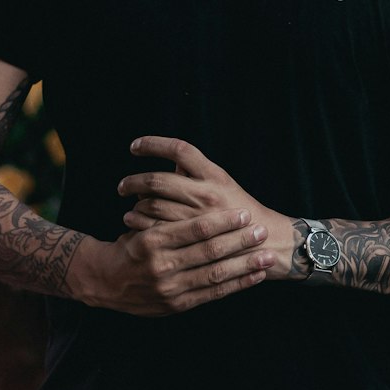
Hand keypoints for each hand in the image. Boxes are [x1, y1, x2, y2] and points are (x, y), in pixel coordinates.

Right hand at [69, 207, 274, 316]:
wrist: (106, 282)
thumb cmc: (131, 245)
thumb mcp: (139, 222)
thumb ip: (163, 200)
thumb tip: (180, 164)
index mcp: (152, 241)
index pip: (194, 229)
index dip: (222, 222)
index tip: (244, 213)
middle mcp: (161, 266)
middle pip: (208, 252)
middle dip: (239, 242)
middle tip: (261, 231)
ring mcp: (170, 288)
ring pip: (215, 275)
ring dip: (244, 266)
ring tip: (267, 257)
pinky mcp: (178, 305)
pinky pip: (213, 294)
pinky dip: (237, 285)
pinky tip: (255, 276)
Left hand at [118, 136, 295, 281]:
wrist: (266, 245)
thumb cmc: (242, 213)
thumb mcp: (224, 186)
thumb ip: (197, 176)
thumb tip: (169, 169)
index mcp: (214, 175)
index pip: (179, 150)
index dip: (153, 144)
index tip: (134, 146)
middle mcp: (205, 193)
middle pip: (157, 180)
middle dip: (133, 181)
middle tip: (122, 186)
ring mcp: (197, 218)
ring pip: (151, 206)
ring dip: (134, 206)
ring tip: (128, 210)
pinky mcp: (191, 241)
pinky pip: (154, 229)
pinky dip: (139, 224)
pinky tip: (134, 224)